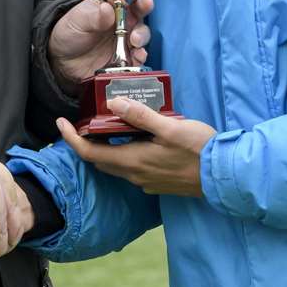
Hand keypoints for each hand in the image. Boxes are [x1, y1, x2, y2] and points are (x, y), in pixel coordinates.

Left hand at [48, 0, 163, 90]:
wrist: (63, 60)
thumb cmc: (71, 31)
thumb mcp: (77, 20)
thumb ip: (93, 16)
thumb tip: (107, 9)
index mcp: (113, 0)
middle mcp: (124, 16)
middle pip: (142, 6)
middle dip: (146, 3)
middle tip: (144, 3)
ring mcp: (127, 35)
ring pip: (143, 31)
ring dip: (142, 34)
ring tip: (134, 40)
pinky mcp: (127, 55)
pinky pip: (140, 54)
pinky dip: (141, 55)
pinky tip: (137, 56)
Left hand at [56, 97, 214, 196]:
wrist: (225, 176)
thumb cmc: (200, 149)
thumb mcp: (170, 127)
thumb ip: (140, 116)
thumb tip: (113, 103)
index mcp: (133, 161)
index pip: (89, 153)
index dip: (71, 138)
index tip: (61, 122)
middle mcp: (135, 176)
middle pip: (100, 160)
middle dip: (86, 142)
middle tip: (83, 121)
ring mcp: (147, 182)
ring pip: (116, 165)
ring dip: (106, 148)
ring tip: (107, 125)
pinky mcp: (158, 182)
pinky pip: (132, 168)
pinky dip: (124, 153)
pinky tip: (135, 138)